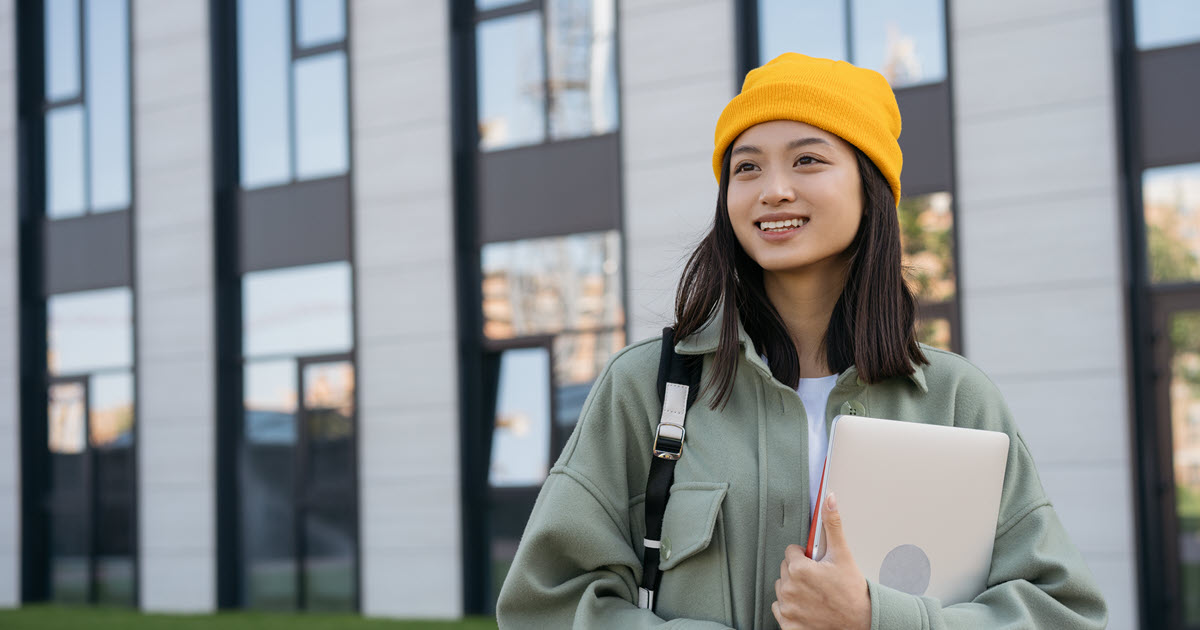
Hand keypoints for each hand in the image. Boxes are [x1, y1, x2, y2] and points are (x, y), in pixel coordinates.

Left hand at [772, 492, 870, 629]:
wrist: (861, 623)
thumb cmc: (852, 591)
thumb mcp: (843, 555)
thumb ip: (832, 525)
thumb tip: (829, 499)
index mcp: (799, 569)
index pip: (791, 552)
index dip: (805, 556)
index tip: (817, 564)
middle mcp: (789, 589)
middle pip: (785, 570)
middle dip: (799, 571)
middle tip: (819, 579)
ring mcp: (788, 609)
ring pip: (782, 589)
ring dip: (794, 589)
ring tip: (815, 593)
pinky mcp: (788, 625)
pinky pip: (780, 609)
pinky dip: (791, 608)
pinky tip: (808, 607)